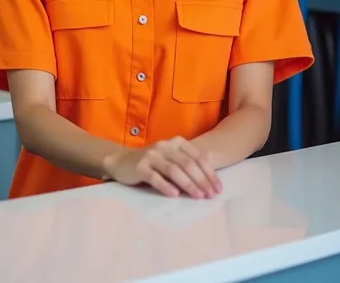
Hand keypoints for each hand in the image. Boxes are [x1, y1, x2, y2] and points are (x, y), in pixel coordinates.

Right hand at [103, 136, 221, 198]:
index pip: (197, 157)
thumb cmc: (153, 164)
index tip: (218, 189)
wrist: (122, 161)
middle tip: (210, 196)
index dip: (209, 173)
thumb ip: (188, 164)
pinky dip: (166, 186)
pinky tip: (175, 196)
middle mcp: (165, 146)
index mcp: (176, 142)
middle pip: (187, 163)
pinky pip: (155, 177)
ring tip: (198, 196)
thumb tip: (210, 182)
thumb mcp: (171, 159)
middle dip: (201, 180)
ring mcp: (151, 155)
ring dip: (188, 184)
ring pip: (173, 170)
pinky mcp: (139, 166)